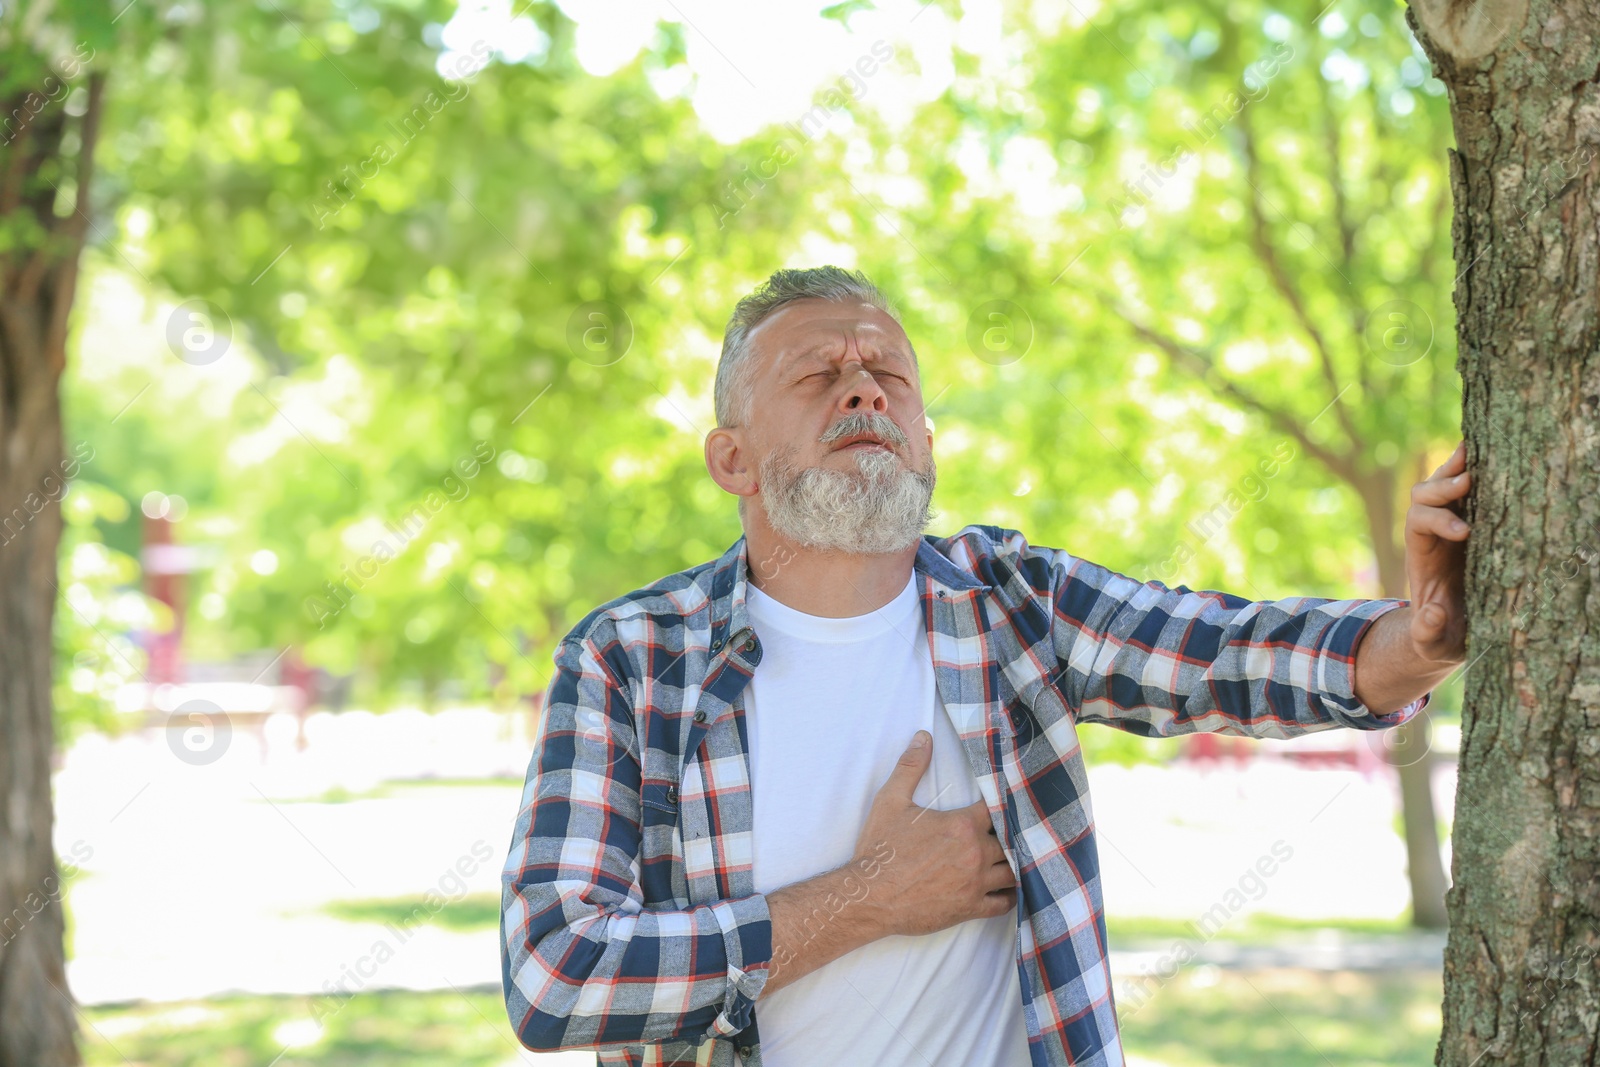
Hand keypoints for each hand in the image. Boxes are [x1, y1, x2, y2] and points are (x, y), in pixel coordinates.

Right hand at [851, 731, 1016, 937]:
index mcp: (961, 825)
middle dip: (1006, 834)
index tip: (1001, 802)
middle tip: (1003, 832)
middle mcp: (974, 853)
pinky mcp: (970, 908)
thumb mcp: (890, 801)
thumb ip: (910, 766)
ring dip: (1012, 863)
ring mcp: (975, 883)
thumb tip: (923, 737)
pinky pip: (1004, 902)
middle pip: (1008, 840)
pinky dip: (1009, 895)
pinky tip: (1007, 888)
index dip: (1000, 804)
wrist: (869, 896)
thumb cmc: (880, 848)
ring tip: (1010, 857)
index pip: (995, 808)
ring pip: (1012, 871)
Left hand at [1404, 439, 1470, 663]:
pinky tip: (1486, 454)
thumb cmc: (1441, 636)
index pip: (1417, 525)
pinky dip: (1471, 470)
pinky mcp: (1471, 521)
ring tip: (1474, 456)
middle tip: (1467, 483)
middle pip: (1422, 497)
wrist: (1448, 629)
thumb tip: (1431, 614)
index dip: (1436, 522)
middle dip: (1441, 488)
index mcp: (1421, 557)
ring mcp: (1449, 523)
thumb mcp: (1432, 643)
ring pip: (1442, 486)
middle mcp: (1430, 534)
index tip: (1463, 533)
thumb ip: (1427, 633)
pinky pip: (1466, 490)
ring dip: (1454, 470)